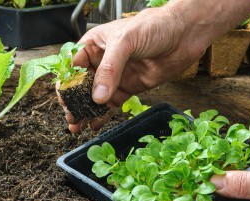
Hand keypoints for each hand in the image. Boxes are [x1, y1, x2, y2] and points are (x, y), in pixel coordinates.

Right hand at [62, 7, 208, 132]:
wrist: (184, 34)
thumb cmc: (154, 26)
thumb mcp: (125, 42)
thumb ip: (110, 69)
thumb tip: (97, 96)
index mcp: (95, 44)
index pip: (73, 65)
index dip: (67, 83)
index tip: (64, 99)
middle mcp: (103, 61)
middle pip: (82, 85)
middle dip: (74, 102)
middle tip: (71, 118)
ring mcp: (117, 76)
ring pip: (96, 97)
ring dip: (86, 111)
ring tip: (78, 126)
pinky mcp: (130, 87)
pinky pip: (113, 104)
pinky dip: (103, 115)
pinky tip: (95, 124)